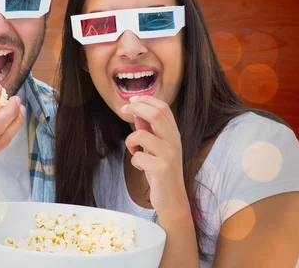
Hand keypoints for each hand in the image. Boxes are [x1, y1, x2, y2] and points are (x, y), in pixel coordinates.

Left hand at [121, 95, 189, 219]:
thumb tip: (136, 111)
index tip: (131, 101)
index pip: (163, 107)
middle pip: (156, 114)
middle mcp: (174, 141)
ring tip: (134, 150)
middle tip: (123, 110)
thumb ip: (148, 129)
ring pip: (142, 135)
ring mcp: (169, 154)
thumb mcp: (155, 146)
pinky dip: (134, 160)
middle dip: (136, 108)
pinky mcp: (162, 168)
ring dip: (130, 141)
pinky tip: (140, 167)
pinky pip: (138, 157)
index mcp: (173, 133)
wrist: (172, 197)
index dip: (146, 100)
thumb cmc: (161, 170)